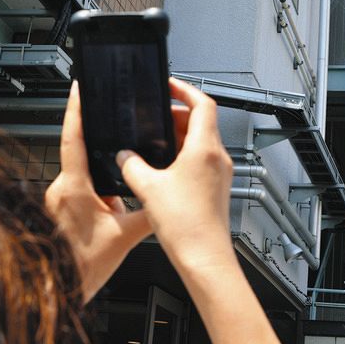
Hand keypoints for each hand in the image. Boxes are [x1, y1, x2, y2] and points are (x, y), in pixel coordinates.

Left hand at [45, 82, 150, 299]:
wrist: (59, 290)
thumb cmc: (81, 268)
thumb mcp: (126, 237)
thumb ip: (148, 212)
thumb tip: (165, 198)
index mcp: (74, 188)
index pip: (73, 137)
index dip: (77, 109)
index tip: (80, 87)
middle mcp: (60, 190)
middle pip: (82, 155)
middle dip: (103, 151)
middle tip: (121, 149)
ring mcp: (57, 200)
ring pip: (84, 176)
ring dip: (103, 181)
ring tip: (116, 200)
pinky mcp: (58, 211)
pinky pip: (81, 192)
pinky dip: (98, 196)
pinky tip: (108, 213)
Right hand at [117, 78, 233, 274]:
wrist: (205, 258)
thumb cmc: (187, 227)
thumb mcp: (147, 188)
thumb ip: (131, 165)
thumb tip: (124, 156)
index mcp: (205, 149)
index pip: (203, 103)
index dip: (185, 90)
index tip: (169, 85)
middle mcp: (218, 158)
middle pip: (202, 121)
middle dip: (177, 115)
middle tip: (154, 117)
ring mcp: (220, 174)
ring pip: (202, 142)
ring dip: (179, 137)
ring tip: (154, 143)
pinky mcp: (216, 189)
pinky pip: (201, 161)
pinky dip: (183, 156)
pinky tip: (162, 169)